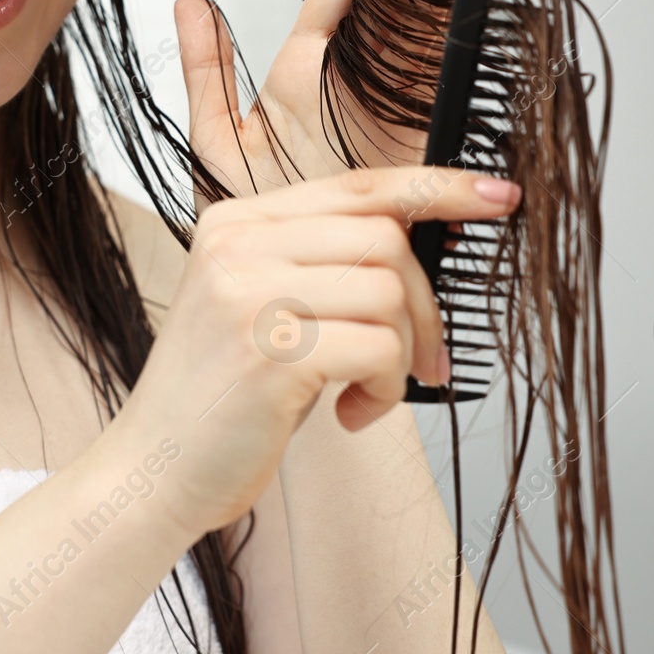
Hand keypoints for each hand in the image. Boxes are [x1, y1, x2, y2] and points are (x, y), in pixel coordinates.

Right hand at [111, 164, 521, 539]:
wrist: (156, 468)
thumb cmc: (222, 395)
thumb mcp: (264, 305)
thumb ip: (325, 263)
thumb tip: (431, 237)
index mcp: (236, 221)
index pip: (357, 185)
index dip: (437, 188)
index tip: (497, 195)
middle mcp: (237, 243)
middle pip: (384, 237)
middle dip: (424, 304)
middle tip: (423, 360)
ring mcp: (248, 293)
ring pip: (388, 292)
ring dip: (402, 353)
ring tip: (369, 391)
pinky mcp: (268, 351)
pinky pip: (379, 348)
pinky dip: (384, 389)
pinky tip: (349, 413)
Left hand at [174, 0, 483, 210]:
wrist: (298, 301)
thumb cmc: (259, 233)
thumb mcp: (218, 148)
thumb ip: (205, 76)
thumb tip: (187, 5)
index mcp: (310, 76)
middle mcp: (362, 84)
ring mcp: (403, 107)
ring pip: (435, 14)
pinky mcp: (435, 138)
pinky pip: (458, 70)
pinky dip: (476, 19)